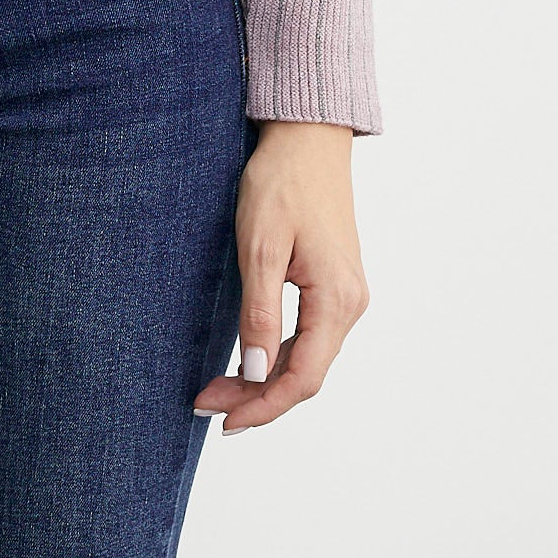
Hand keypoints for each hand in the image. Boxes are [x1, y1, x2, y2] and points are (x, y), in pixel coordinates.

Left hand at [192, 119, 369, 433]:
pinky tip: (251, 360)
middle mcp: (350, 304)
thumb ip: (260, 315)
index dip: (263, 407)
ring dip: (266, 379)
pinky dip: (279, 355)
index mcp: (336, 300)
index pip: (303, 379)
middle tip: (206, 403)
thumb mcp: (260, 247)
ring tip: (219, 388)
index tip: (223, 420)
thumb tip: (259, 376)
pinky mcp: (334, 284)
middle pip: (306, 374)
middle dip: (257, 397)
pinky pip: (310, 335)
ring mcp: (346, 294)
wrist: (307, 137)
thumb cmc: (281, 182)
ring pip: (308, 358)